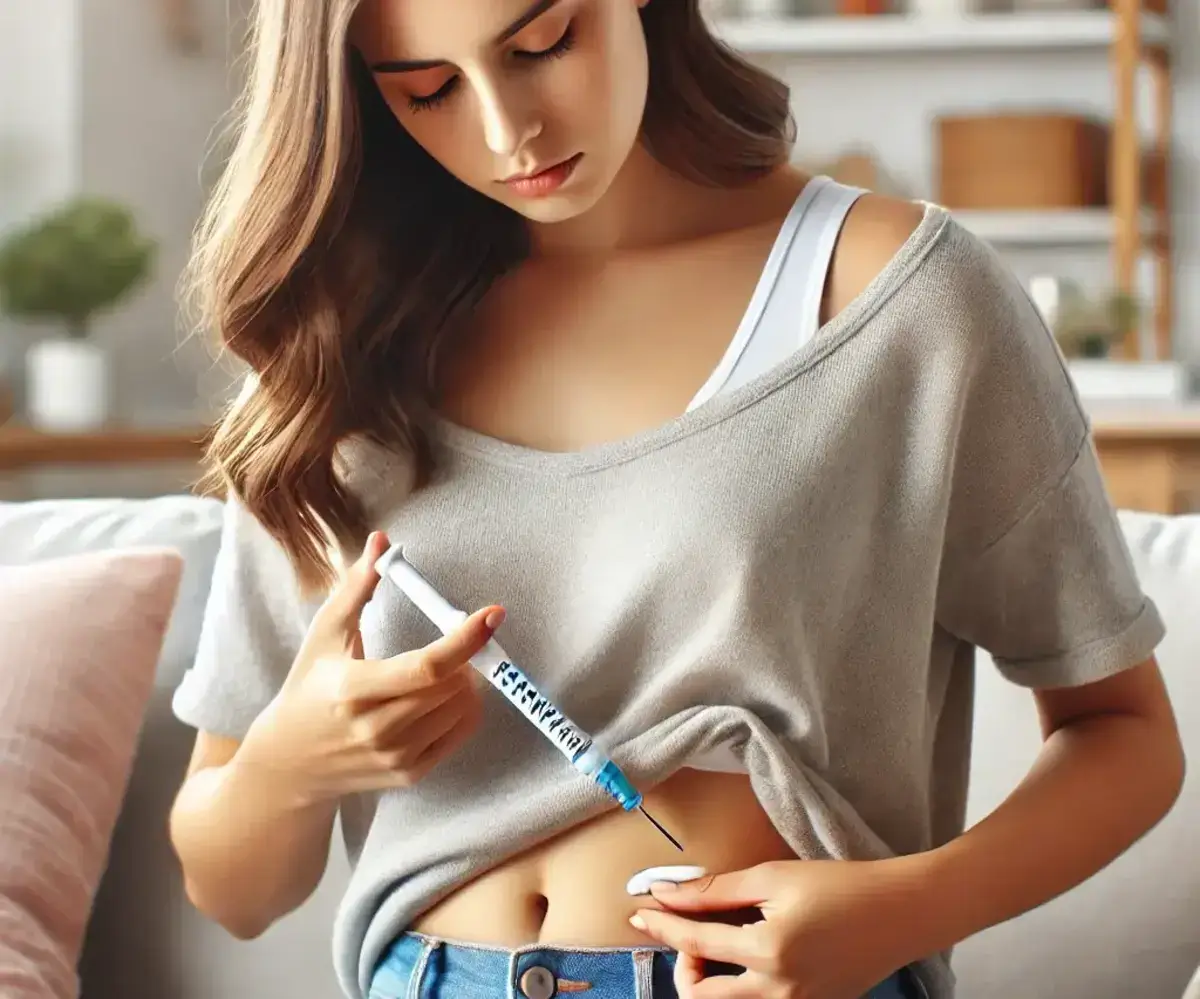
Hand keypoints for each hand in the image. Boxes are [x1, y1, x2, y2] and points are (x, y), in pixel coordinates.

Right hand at [237, 531, 503, 804]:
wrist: (290, 762)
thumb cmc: (309, 686)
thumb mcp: (325, 633)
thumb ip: (356, 586)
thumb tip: (382, 540)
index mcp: (352, 689)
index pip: (425, 667)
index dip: (465, 639)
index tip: (493, 613)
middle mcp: (375, 729)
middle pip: (450, 686)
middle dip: (465, 654)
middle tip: (459, 637)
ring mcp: (394, 757)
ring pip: (461, 708)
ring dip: (466, 679)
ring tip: (442, 667)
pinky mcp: (409, 774)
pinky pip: (461, 732)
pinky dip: (464, 706)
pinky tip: (442, 693)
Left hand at [630, 859, 918, 998]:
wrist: (901, 912)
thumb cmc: (841, 885)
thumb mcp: (773, 876)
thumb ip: (717, 889)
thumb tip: (670, 891)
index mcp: (769, 952)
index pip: (695, 941)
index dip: (662, 923)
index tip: (640, 912)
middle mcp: (781, 992)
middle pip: (703, 998)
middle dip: (683, 968)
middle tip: (688, 935)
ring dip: (708, 983)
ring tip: (714, 947)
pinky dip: (739, 989)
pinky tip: (744, 959)